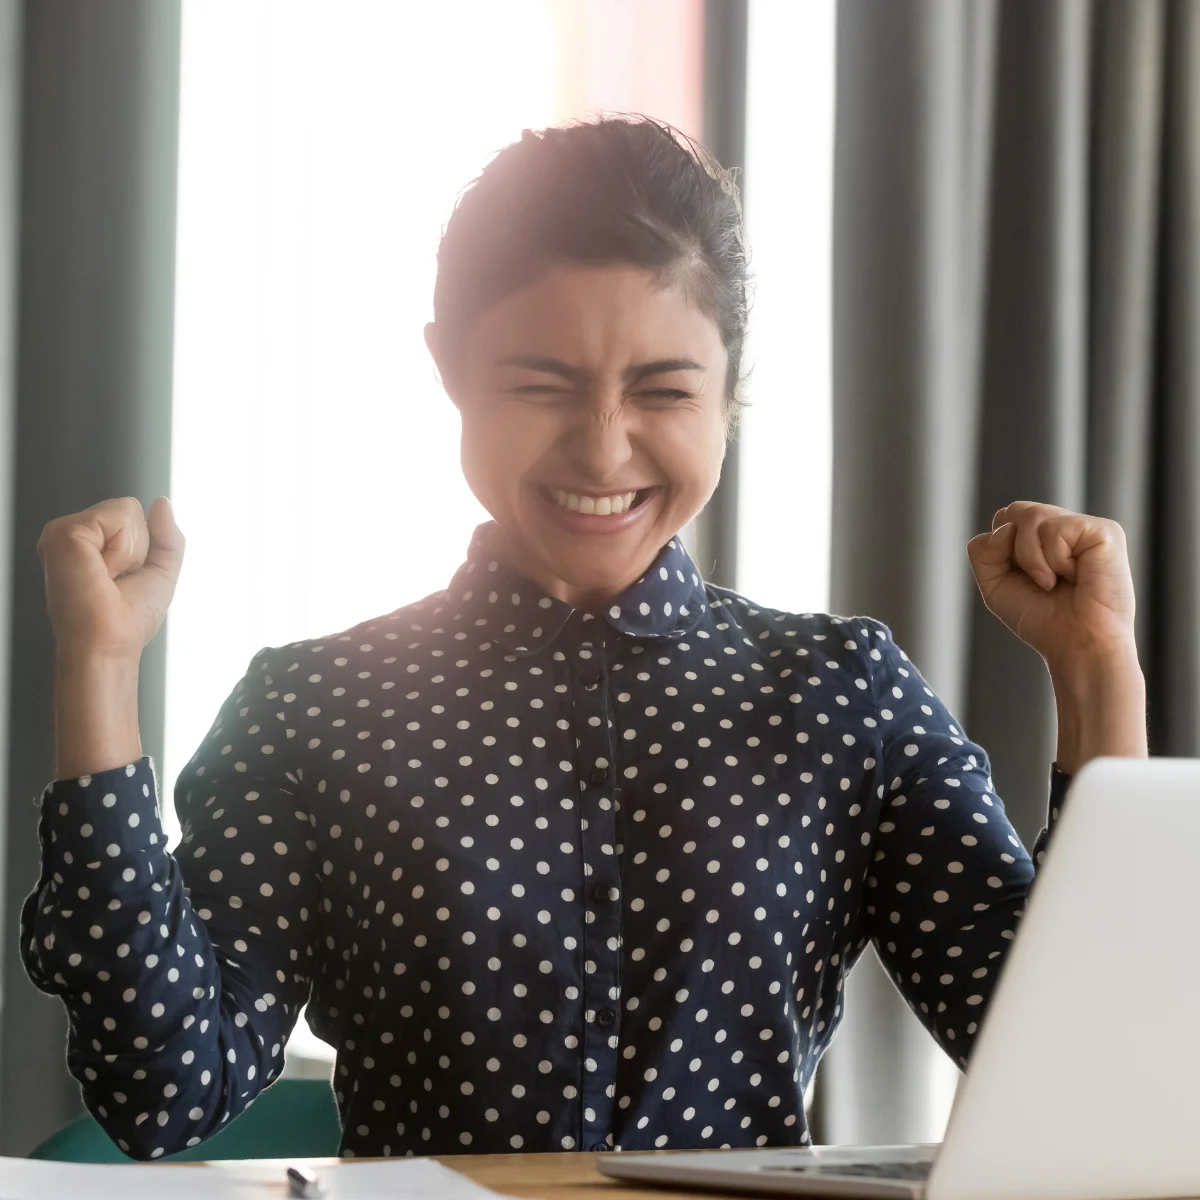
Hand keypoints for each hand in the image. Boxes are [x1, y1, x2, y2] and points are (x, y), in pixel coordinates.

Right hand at [38, 496, 185, 660]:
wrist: (110, 643)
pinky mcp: (63, 533)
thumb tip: (162, 502)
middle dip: (139, 547)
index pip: (132, 515)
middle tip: (116, 580)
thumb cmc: (129, 619)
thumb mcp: (161, 571)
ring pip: (126, 511)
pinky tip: (101, 572)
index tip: (125, 579)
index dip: (144, 548)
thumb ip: (167, 535)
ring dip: (130, 551)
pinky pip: (117, 518)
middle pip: (131, 508)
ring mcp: (63, 532)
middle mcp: (74, 535)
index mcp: (90, 543)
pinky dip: (122, 550)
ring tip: (107, 577)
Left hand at [966, 501, 1135, 670]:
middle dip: (1014, 552)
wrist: (1077, 645)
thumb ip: (983, 551)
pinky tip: (1076, 576)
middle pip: (1014, 510)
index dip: (1000, 549)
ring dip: (1032, 559)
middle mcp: (1064, 526)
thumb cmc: (1042, 619)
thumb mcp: (995, 584)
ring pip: (1031, 516)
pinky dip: (1055, 559)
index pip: (1004, 519)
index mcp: (1042, 537)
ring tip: (1056, 581)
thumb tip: (1004, 527)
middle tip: (1039, 581)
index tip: (1021, 578)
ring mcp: (1085, 526)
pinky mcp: (1104, 531)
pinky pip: (1055, 528)